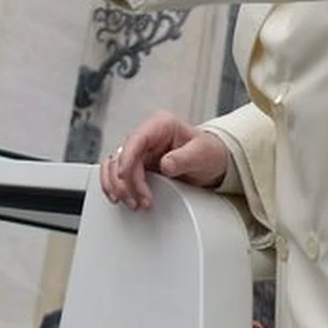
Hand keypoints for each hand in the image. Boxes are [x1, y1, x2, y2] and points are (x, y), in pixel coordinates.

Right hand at [100, 111, 228, 210]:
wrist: (212, 163)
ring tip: (134, 203)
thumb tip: (165, 165)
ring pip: (115, 166)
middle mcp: (147, 136)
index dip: (126, 157)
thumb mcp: (201, 154)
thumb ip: (184, 158)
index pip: (136, 139)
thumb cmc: (207, 153)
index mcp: (161, 124)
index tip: (124, 175)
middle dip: (128, 181)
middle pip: (123, 156)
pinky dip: (116, 186)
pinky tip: (120, 198)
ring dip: (120, 186)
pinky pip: (117, 173)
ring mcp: (141, 150)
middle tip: (141, 200)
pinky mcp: (138, 165)